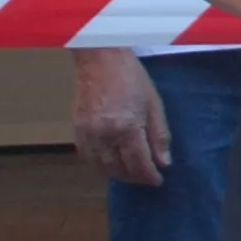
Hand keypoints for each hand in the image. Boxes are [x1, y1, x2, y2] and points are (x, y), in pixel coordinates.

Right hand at [72, 48, 169, 185]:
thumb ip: (159, 135)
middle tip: (146, 177)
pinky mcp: (77, 130)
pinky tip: (110, 162)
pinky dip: (100, 166)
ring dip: (117, 174)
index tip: (158, 180)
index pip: (139, 164)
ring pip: (102, 168)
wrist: (100, 59)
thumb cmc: (131, 77)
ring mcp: (88, 135)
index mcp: (127, 128)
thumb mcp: (154, 103)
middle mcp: (105, 136)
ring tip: (130, 172)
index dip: (149, 176)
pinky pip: (87, 158)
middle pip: (120, 170)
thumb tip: (164, 162)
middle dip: (135, 178)